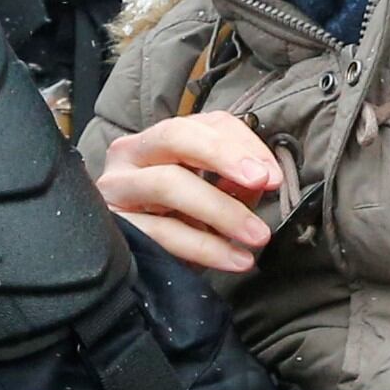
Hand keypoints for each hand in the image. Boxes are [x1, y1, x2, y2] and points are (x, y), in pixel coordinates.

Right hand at [97, 111, 290, 276]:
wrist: (132, 266)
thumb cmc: (177, 226)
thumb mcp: (212, 201)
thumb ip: (234, 186)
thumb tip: (258, 178)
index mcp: (161, 140)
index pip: (205, 123)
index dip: (243, 144)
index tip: (274, 175)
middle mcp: (131, 154)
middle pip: (177, 136)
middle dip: (225, 156)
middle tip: (261, 182)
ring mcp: (117, 187)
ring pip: (168, 183)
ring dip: (221, 209)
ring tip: (256, 235)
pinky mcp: (115, 225)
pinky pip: (163, 232)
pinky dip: (205, 247)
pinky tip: (235, 259)